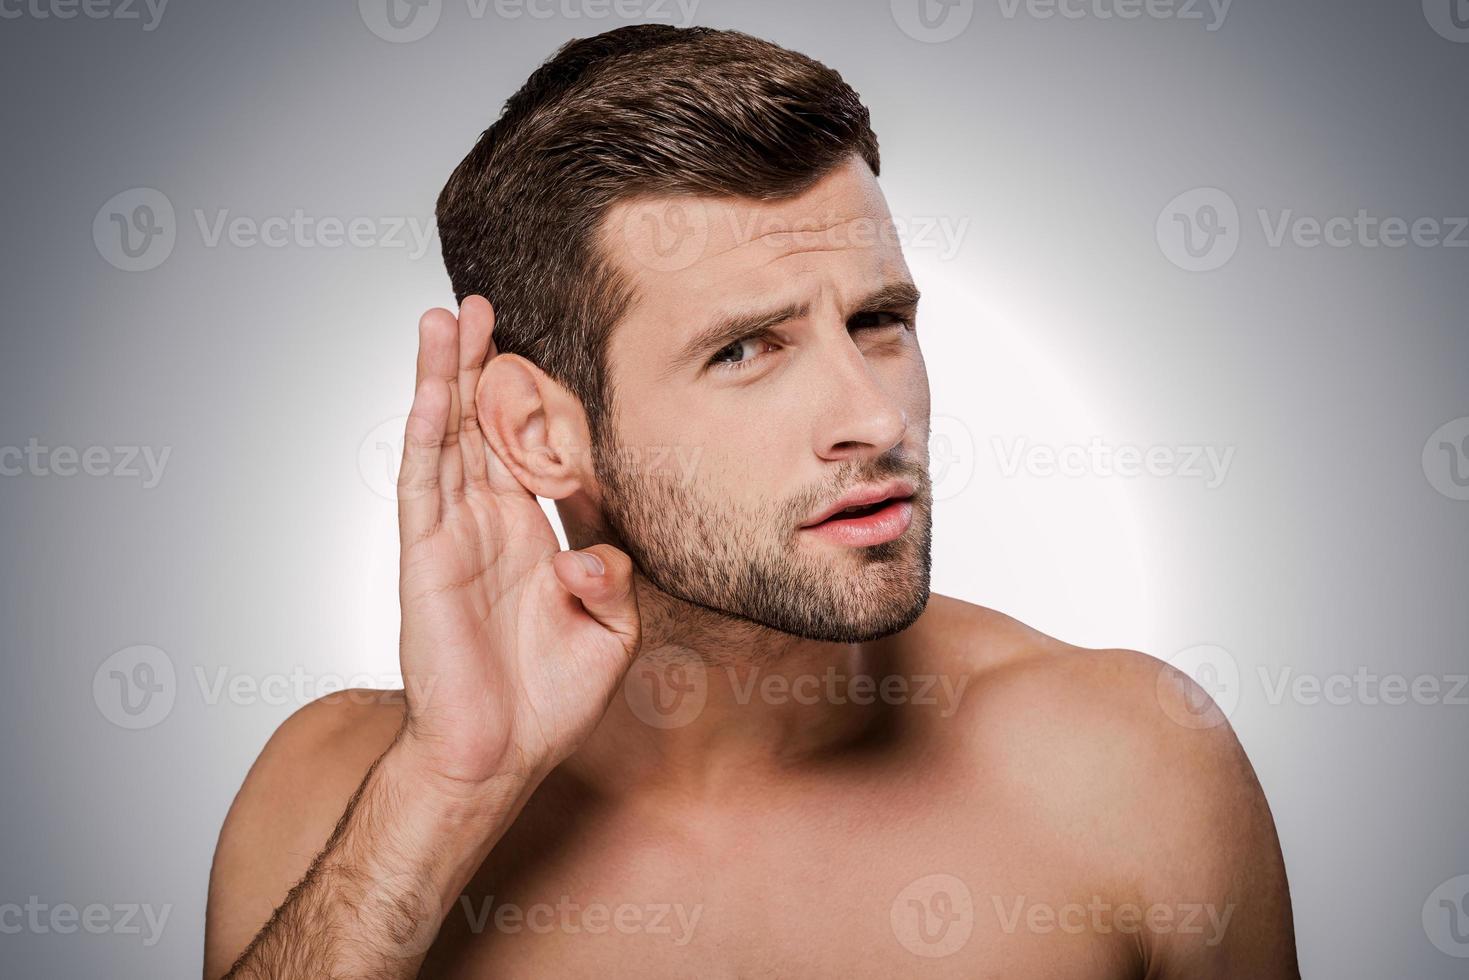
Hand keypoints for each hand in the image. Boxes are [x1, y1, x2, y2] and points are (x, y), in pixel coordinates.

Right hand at [393, 296, 640, 792]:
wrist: (501, 755)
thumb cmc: (549, 698)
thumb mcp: (611, 633)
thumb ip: (613, 580)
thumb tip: (592, 553)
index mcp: (530, 533)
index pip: (524, 446)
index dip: (524, 395)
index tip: (531, 341)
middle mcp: (487, 523)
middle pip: (477, 424)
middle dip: (477, 363)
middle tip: (480, 300)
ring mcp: (452, 536)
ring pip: (444, 439)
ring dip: (441, 377)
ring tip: (444, 315)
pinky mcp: (426, 559)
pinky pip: (422, 486)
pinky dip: (423, 435)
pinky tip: (427, 390)